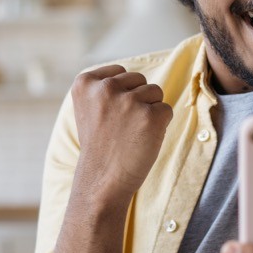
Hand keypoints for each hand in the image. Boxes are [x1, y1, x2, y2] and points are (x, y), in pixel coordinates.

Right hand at [70, 65, 172, 205]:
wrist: (102, 180)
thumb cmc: (100, 144)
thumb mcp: (89, 108)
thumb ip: (104, 88)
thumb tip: (134, 78)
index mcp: (86, 83)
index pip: (120, 72)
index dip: (120, 94)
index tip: (108, 115)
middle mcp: (106, 88)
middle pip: (139, 80)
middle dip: (136, 99)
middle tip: (121, 127)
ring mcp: (129, 102)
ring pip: (155, 92)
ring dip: (149, 111)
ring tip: (131, 132)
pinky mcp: (151, 116)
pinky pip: (166, 110)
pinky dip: (160, 125)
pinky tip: (143, 139)